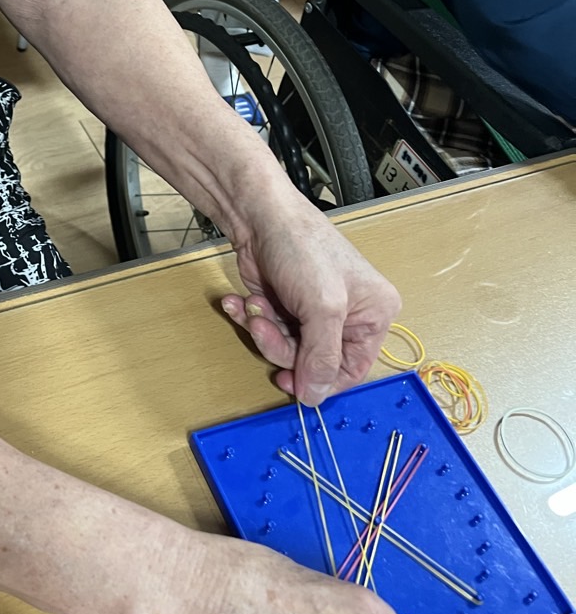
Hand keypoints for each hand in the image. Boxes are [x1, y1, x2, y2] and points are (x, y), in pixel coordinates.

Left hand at [220, 189, 399, 406]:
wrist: (260, 215)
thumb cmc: (303, 249)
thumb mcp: (322, 308)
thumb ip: (321, 357)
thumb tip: (315, 398)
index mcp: (374, 315)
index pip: (352, 369)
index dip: (320, 380)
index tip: (290, 382)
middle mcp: (347, 315)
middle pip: (313, 361)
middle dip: (281, 346)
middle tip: (262, 326)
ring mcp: (313, 311)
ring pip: (286, 347)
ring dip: (263, 330)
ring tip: (253, 307)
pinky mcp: (285, 305)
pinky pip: (269, 330)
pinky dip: (252, 319)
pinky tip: (239, 301)